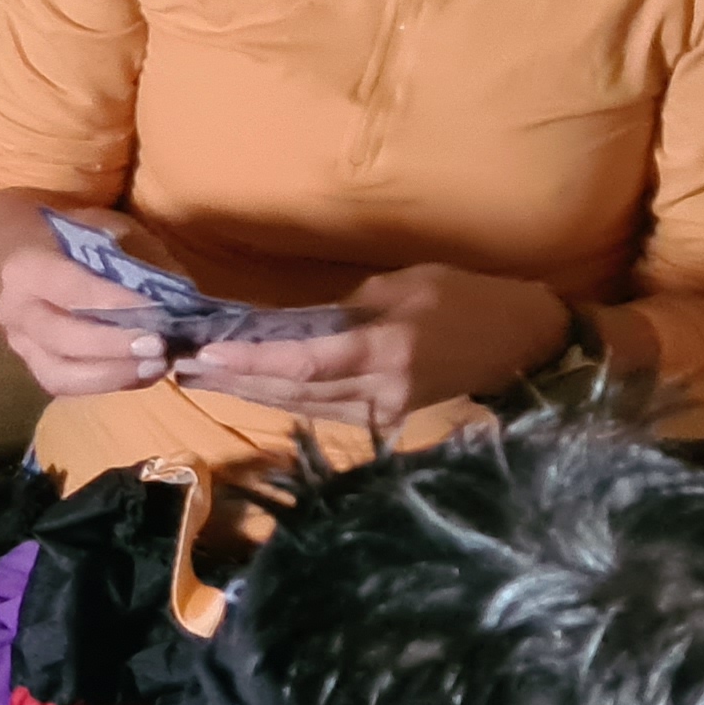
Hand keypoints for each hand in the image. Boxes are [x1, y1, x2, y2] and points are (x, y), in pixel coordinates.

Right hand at [0, 212, 183, 403]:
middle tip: (159, 346)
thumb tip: (182, 297)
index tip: (157, 311)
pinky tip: (142, 374)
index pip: (71, 289)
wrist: (23, 252)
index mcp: (25, 267)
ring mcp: (20, 343)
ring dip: (111, 375)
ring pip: (60, 373)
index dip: (114, 302)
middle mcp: (15, 310)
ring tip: (156, 367)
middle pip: (62, 338)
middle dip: (113, 346)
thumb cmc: (74, 238)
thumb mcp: (108, 228)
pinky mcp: (34, 365)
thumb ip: (139, 258)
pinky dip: (108, 383)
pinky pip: (66, 385)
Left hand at [182, 267, 570, 435]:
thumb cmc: (466, 297)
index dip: (249, 362)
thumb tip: (286, 325)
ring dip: (248, 393)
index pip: (301, 361)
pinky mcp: (386, 418)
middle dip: (233, 380)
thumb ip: (342, 310)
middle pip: (292, 390)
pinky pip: (323, 410)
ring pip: (301, 406)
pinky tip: (249, 389)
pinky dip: (282, 399)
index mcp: (384, 348)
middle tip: (180, 365)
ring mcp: (383, 410)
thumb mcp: (402, 286)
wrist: (523, 340)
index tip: (203, 353)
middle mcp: (379, 388)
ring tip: (199, 378)